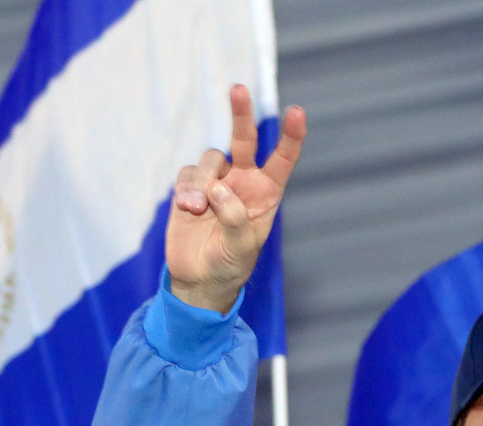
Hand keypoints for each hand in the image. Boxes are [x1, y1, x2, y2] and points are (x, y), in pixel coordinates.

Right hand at [166, 85, 306, 312]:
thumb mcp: (240, 248)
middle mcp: (243, 182)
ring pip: (210, 160)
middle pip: (245, 139)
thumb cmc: (230, 265)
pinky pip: (186, 175)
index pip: (282, 160)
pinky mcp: (191, 187)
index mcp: (266, 194)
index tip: (297, 112)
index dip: (291, 137)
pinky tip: (187, 209)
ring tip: (196, 209)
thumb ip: (234, 219)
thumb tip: (218, 188)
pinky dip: (186, 189)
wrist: (200, 279)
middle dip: (242, 115)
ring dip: (202, 181)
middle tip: (239, 89)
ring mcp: (216, 182)